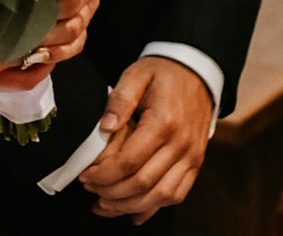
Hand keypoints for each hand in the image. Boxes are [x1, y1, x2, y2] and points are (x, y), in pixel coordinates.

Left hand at [80, 56, 213, 223]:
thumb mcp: (136, 75)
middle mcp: (181, 144)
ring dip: (130, 206)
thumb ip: (119, 100)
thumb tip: (105, 128)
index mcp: (163, 123)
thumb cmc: (163, 72)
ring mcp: (191, 156)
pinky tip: (134, 212)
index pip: (129, 162)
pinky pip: (177, 194)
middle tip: (91, 190)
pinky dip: (155, 208)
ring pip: (160, 196)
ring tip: (105, 204)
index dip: (103, 175)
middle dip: (112, 193)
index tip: (85, 176)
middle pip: (143, 184)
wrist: (197, 70)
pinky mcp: (196, 163)